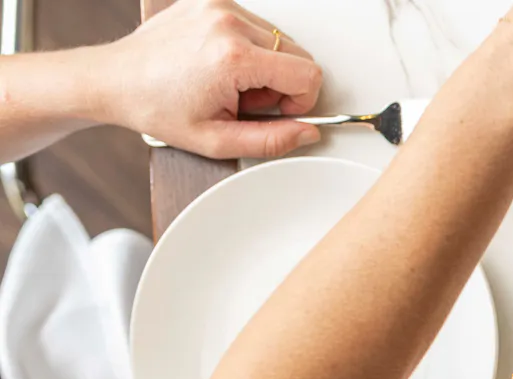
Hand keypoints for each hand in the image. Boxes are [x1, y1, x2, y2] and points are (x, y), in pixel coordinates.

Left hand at [96, 0, 322, 158]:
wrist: (114, 80)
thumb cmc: (155, 106)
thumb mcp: (218, 140)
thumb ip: (272, 141)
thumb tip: (307, 132)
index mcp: (233, 57)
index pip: (308, 74)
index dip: (302, 101)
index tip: (280, 111)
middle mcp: (227, 23)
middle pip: (298, 54)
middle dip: (282, 84)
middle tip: (247, 99)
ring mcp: (218, 7)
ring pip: (280, 40)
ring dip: (265, 66)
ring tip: (230, 82)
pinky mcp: (210, 1)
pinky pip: (256, 26)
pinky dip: (249, 48)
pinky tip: (221, 64)